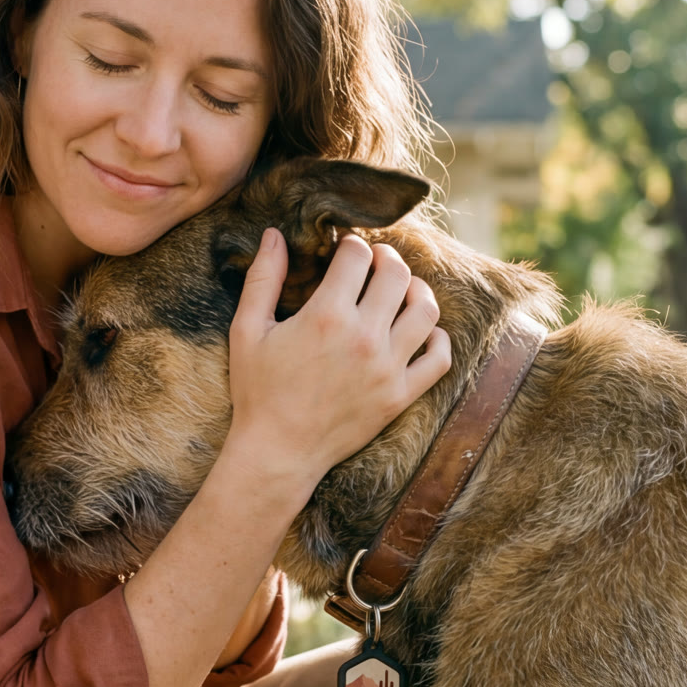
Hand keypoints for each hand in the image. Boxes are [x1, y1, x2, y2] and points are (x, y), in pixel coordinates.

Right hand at [227, 229, 451, 486]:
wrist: (278, 452)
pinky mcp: (400, 395)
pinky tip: (421, 332)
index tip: (345, 250)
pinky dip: (437, 339)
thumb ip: (262, 279)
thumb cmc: (258, 391)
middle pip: (397, 274)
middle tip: (376, 262)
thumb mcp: (247, 331)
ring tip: (403, 290)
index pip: (357, 256)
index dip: (351, 244)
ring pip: (426, 310)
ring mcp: (387, 368)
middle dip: (387, 258)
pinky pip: (438, 359)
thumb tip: (274, 234)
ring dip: (417, 290)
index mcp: (326, 315)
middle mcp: (364, 337)